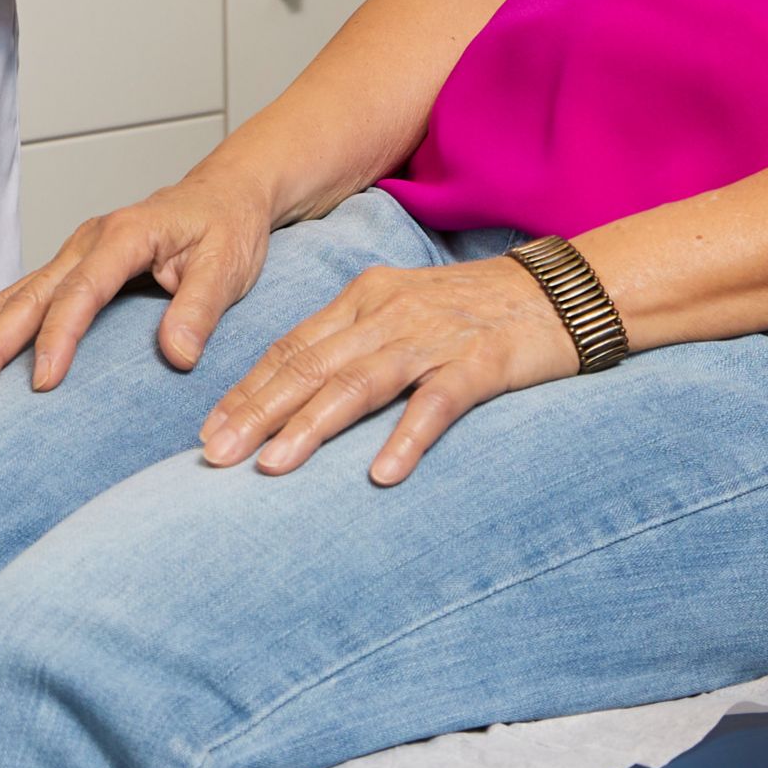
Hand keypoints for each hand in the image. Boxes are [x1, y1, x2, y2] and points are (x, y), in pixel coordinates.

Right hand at [0, 171, 278, 403]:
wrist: (224, 195)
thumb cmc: (226, 226)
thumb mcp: (228, 264)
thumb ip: (201, 307)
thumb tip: (176, 353)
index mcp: (124, 235)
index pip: (81, 291)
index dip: (58, 337)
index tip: (42, 381)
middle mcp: (88, 241)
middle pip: (27, 297)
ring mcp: (73, 254)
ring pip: (12, 299)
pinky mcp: (70, 270)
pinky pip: (20, 300)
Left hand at [192, 253, 583, 485]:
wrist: (560, 293)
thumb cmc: (475, 310)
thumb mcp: (403, 313)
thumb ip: (353, 344)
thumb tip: (295, 392)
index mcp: (364, 298)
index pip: (291, 348)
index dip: (246, 391)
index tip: (207, 431)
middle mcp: (390, 312)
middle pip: (310, 366)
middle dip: (256, 413)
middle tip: (214, 456)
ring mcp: (434, 336)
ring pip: (359, 383)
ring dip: (311, 427)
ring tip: (272, 467)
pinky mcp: (482, 362)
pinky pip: (437, 403)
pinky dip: (406, 437)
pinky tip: (381, 474)